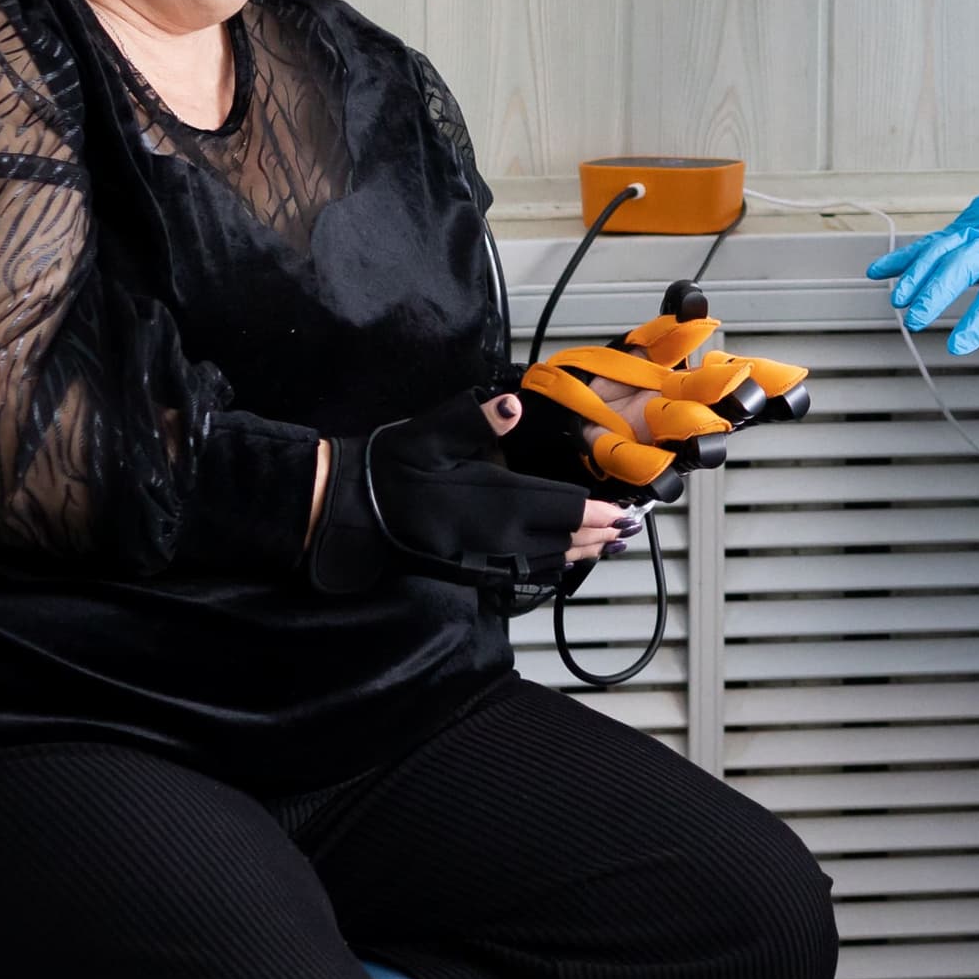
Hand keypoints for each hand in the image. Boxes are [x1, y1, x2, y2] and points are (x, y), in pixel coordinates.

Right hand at [303, 386, 604, 606]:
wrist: (348, 514)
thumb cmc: (389, 470)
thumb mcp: (428, 436)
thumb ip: (473, 421)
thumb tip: (512, 405)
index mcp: (492, 502)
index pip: (561, 509)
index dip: (598, 513)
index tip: (627, 513)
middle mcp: (496, 538)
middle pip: (563, 539)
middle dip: (599, 534)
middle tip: (630, 529)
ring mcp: (484, 561)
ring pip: (547, 561)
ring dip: (581, 552)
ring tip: (609, 545)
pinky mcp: (471, 573)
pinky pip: (523, 572)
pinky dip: (551, 565)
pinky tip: (560, 559)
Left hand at [505, 281, 814, 497]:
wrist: (565, 425)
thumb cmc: (611, 391)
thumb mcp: (636, 353)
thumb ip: (669, 328)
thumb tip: (694, 295)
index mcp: (701, 386)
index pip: (751, 381)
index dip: (775, 383)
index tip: (791, 379)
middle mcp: (695, 417)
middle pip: (737, 414)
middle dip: (743, 401)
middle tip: (743, 391)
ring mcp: (673, 448)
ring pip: (705, 448)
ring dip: (702, 436)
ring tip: (694, 426)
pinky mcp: (645, 476)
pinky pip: (660, 478)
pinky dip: (657, 470)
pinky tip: (652, 460)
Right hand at [867, 134, 978, 354]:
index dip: (978, 320)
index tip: (960, 345)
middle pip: (957, 268)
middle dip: (934, 294)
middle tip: (918, 320)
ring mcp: (971, 232)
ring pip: (936, 254)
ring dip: (914, 277)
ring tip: (898, 302)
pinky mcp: (959, 228)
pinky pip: (927, 243)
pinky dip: (903, 257)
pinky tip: (879, 272)